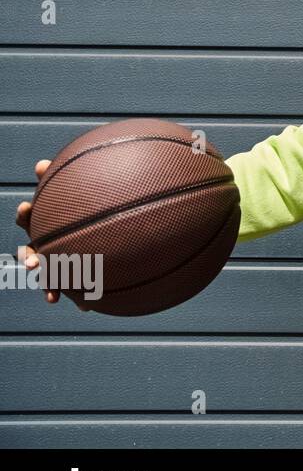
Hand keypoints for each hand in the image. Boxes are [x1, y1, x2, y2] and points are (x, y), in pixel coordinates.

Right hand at [14, 159, 91, 311]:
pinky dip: (76, 296)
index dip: (25, 214)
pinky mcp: (74, 273)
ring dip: (49, 285)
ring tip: (52, 295)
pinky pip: (73, 288)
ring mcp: (58, 259)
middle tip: (37, 262)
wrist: (110, 232)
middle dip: (32, 259)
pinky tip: (84, 306)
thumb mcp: (78, 193)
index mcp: (45, 221)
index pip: (28, 217)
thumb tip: (40, 164)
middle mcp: (47, 241)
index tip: (27, 208)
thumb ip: (60, 181)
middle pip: (32, 251)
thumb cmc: (88, 204)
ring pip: (49, 275)